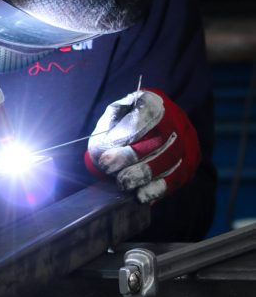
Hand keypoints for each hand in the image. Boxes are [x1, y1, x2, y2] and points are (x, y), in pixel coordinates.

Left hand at [85, 88, 200, 202]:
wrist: (137, 141)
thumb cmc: (120, 127)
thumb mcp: (112, 118)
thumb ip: (110, 122)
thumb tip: (112, 138)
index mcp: (155, 101)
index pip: (148, 113)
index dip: (129, 131)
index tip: (108, 145)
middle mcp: (176, 119)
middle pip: (160, 139)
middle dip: (132, 156)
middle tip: (109, 168)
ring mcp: (186, 142)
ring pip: (170, 160)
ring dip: (143, 174)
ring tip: (122, 183)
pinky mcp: (188, 164)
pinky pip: (176, 178)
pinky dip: (157, 188)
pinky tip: (140, 195)